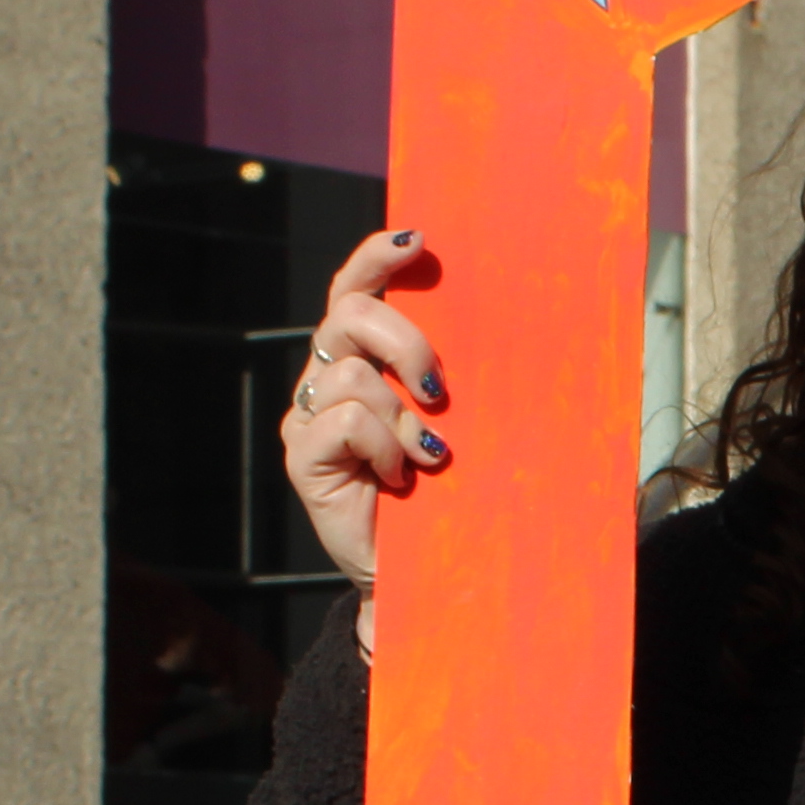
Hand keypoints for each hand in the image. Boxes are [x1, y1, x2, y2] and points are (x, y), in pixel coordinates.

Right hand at [280, 229, 452, 591]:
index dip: (377, 256)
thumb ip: (448, 372)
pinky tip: (398, 478)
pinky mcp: (302, 455)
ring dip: (402, 416)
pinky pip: (345, 421)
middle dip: (402, 339)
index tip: (418, 238)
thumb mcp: (457, 418)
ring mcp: (308, 415)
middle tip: (440, 390)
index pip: (356, 286)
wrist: (423, 566)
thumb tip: (502, 315)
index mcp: (362, 355)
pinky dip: (384, 447)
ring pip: (351, 376)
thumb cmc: (449, 486)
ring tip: (425, 456)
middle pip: (347, 314)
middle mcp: (326, 375)